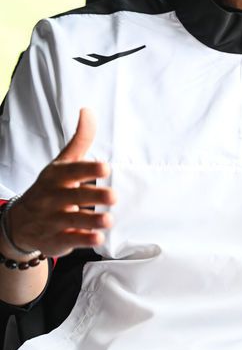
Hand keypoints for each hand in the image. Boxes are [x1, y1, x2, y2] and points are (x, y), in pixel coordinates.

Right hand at [8, 108, 115, 256]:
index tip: (106, 167)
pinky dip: (83, 240)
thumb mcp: (63, 162)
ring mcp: (53, 219)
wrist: (20, 222)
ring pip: (72, 219)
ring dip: (91, 220)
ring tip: (109, 220)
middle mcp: (53, 197)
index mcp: (57, 176)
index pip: (72, 171)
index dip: (88, 169)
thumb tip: (88, 110)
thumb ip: (80, 139)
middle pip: (74, 196)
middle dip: (94, 196)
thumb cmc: (51, 186)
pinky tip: (98, 239)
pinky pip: (69, 240)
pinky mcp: (55, 239)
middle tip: (114, 196)